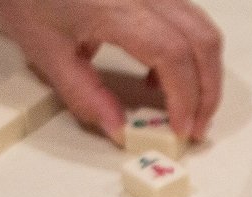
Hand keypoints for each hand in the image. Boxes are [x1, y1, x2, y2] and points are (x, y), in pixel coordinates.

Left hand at [0, 0, 222, 143]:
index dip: (185, 99)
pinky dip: (188, 52)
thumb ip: (84, 93)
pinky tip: (161, 75)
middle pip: (203, 42)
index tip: (179, 129)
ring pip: (202, 28)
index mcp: (117, 8)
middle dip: (207, 91)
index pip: (173, 56)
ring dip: (203, 72)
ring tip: (185, 106)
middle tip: (195, 126)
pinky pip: (186, 17)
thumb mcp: (44, 48)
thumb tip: (117, 127)